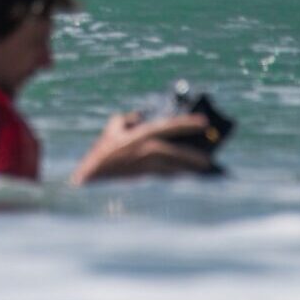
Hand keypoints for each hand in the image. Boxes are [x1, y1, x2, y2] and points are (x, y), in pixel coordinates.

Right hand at [69, 111, 220, 184]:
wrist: (91, 177)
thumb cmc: (101, 153)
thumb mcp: (112, 130)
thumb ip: (126, 120)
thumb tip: (138, 116)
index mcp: (139, 136)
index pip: (169, 127)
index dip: (187, 123)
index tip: (202, 121)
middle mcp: (145, 152)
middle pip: (176, 153)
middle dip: (193, 156)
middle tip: (209, 159)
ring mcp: (146, 169)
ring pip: (174, 168)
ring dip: (189, 170)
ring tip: (204, 171)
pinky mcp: (145, 183)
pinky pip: (167, 179)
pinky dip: (179, 179)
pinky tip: (188, 181)